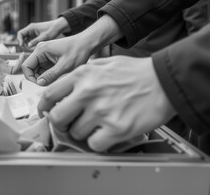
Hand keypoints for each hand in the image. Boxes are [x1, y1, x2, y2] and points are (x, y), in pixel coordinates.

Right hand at [17, 17, 70, 47]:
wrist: (58, 27)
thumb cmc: (52, 30)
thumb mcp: (44, 37)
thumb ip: (36, 41)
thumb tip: (28, 46)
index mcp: (31, 28)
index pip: (20, 33)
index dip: (19, 40)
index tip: (21, 46)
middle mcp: (30, 30)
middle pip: (22, 37)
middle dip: (23, 43)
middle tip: (28, 49)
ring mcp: (32, 33)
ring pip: (26, 40)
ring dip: (27, 45)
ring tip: (33, 49)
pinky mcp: (35, 36)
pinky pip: (30, 41)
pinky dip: (31, 44)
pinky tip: (35, 48)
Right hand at [21, 34, 91, 85]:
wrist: (87, 43)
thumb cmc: (78, 50)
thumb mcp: (65, 66)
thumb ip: (51, 75)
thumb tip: (39, 83)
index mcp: (41, 50)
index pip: (26, 66)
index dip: (31, 77)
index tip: (40, 84)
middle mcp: (41, 51)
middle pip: (31, 69)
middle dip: (39, 78)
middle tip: (50, 83)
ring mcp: (45, 55)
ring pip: (38, 71)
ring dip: (45, 77)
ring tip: (57, 79)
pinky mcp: (50, 59)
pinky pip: (45, 70)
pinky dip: (49, 75)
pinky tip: (59, 76)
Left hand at [37, 56, 175, 151]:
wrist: (164, 80)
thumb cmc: (136, 72)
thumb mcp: (103, 64)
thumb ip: (82, 75)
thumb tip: (65, 89)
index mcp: (82, 75)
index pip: (49, 94)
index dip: (45, 106)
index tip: (46, 112)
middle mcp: (87, 93)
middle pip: (57, 117)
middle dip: (62, 123)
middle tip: (71, 123)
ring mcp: (101, 111)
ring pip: (76, 133)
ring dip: (84, 132)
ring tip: (98, 125)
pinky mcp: (116, 128)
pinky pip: (94, 145)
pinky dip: (99, 143)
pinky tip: (107, 134)